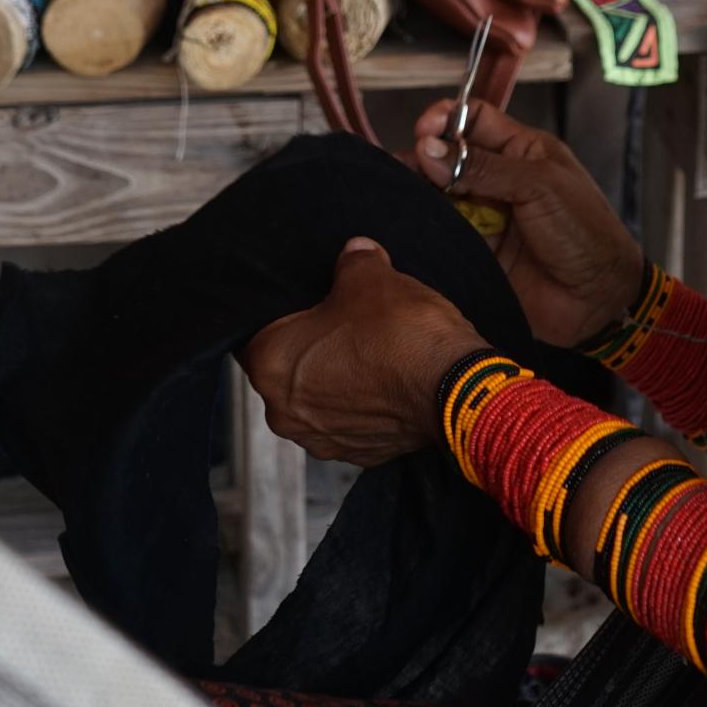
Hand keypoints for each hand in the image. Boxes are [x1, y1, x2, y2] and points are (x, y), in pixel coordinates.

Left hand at [240, 240, 485, 466]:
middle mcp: (285, 412)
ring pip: (318, 398)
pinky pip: (350, 421)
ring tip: (372, 351)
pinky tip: (388, 379)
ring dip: (337, 378)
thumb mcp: (372, 277)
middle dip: (311, 346)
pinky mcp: (359, 454)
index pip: (252, 333)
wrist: (454, 389)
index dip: (280, 313)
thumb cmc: (401, 334)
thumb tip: (356, 252)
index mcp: (271, 364)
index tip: (304, 303)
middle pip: (286, 368)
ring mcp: (322, 439)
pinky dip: (364, 403)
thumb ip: (354, 261)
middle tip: (344, 322)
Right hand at [410, 98, 646, 347]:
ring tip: (400, 196)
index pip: (474, 119)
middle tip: (407, 168)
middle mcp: (499, 179)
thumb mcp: (539, 187)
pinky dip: (423, 228)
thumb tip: (428, 148)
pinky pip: (441, 233)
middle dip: (424, 157)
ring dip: (419, 193)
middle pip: (448, 156)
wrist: (598, 300)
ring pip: (439, 195)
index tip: (423, 132)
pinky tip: (405, 223)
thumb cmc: (585, 232)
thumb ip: (484, 168)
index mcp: (522, 150)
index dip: (446, 119)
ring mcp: (484, 216)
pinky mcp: (474, 251)